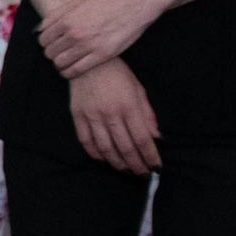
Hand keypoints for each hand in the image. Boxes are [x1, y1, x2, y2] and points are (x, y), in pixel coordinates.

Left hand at [40, 0, 154, 79]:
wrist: (133, 6)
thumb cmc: (106, 2)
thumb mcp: (79, 2)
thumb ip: (57, 14)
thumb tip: (40, 28)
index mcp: (66, 20)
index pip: (43, 39)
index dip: (45, 43)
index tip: (51, 44)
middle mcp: (74, 34)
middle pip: (50, 52)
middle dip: (51, 53)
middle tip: (58, 53)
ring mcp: (87, 46)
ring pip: (60, 62)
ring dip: (59, 63)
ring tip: (64, 61)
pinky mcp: (101, 55)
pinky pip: (77, 70)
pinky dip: (69, 73)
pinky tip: (69, 71)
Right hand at [69, 58, 160, 173]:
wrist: (88, 62)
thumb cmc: (118, 74)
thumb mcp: (139, 89)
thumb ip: (147, 113)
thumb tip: (157, 136)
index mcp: (129, 106)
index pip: (142, 138)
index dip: (150, 155)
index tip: (156, 167)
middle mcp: (110, 113)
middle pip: (125, 146)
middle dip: (135, 163)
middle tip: (142, 174)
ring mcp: (92, 115)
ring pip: (105, 147)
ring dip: (116, 162)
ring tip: (125, 169)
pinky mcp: (77, 115)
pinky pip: (85, 140)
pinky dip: (94, 153)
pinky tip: (103, 159)